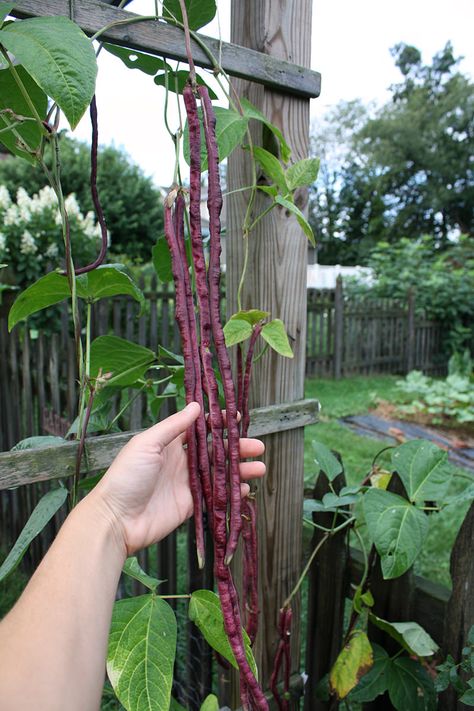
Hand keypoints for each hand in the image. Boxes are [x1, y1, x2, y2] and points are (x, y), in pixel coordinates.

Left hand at [88, 402, 265, 556]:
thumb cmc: (127, 476)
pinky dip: (231, 492)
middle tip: (258, 447)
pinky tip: (245, 489)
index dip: (218, 423)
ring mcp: (186, 484)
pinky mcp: (190, 506)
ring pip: (219, 474)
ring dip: (239, 470)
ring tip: (260, 468)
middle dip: (237, 448)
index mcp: (169, 444)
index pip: (200, 429)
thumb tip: (197, 406)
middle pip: (215, 452)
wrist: (116, 519)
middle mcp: (181, 462)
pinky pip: (215, 496)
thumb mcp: (147, 444)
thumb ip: (173, 426)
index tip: (237, 417)